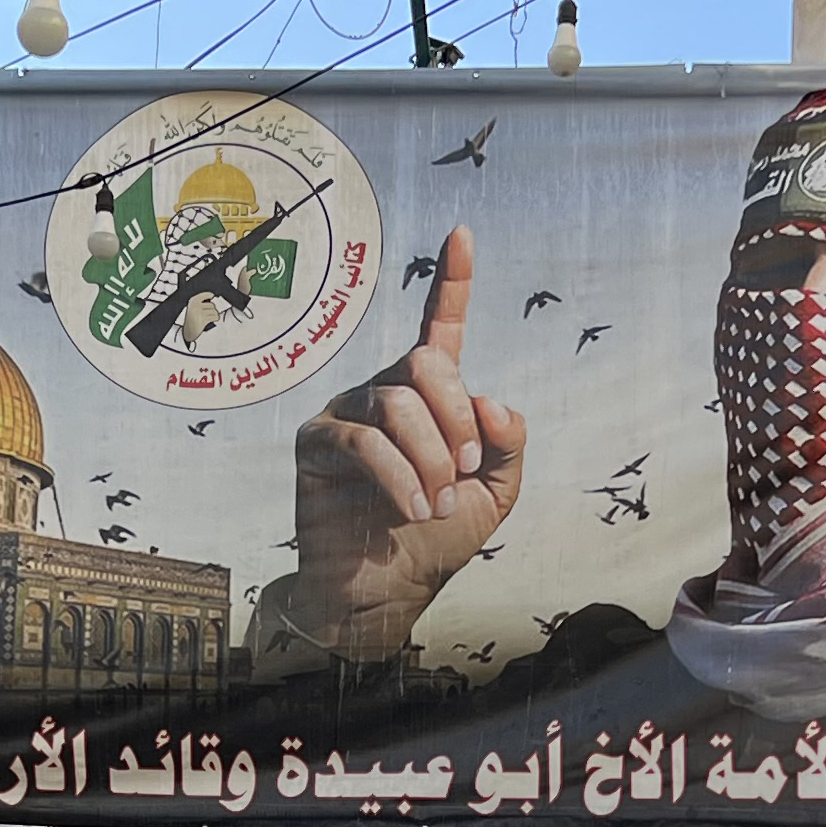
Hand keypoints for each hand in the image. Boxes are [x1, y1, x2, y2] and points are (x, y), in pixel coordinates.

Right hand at [285, 224, 523, 658]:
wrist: (385, 592)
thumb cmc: (435, 540)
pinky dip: (399, 477)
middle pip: (426, 364)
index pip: (442, 327)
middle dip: (457, 419)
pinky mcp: (318, 444)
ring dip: (431, 459)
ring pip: (398, 404)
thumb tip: (493, 401)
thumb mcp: (495, 494)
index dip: (452, 282)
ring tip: (435, 502)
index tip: (462, 234)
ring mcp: (347, 413)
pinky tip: (411, 508)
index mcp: (431, 397)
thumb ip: (508, 444)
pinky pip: (366, 442)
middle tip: (463, 471)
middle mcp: (386, 393)